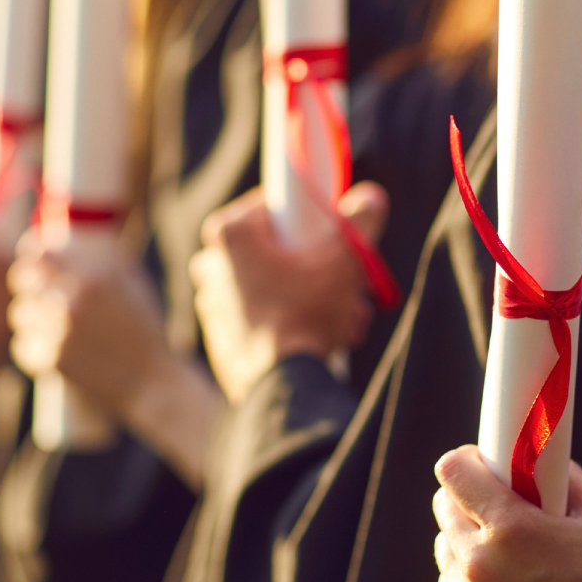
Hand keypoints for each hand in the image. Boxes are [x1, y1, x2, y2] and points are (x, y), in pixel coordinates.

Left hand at [7, 233, 168, 411]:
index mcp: (93, 278)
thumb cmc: (144, 329)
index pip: (40, 253)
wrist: (150, 382)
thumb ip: (101, 259)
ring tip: (50, 324)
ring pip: (20, 312)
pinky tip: (52, 347)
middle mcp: (72, 302)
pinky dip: (32, 345)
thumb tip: (66, 239)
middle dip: (28, 284)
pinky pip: (21, 344)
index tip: (35, 262)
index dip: (33, 255)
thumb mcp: (132, 283)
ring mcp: (59, 332)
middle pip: (23, 279)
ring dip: (30, 316)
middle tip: (36, 292)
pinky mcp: (51, 360)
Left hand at [188, 182, 388, 400]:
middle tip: (344, 280)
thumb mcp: (347, 260)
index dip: (307, 216)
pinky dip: (288, 319)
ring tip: (344, 316)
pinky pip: (259, 315)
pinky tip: (321, 336)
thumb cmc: (307, 314)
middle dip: (313, 264)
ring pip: (270, 284)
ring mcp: (211, 302)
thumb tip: (370, 197)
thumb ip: (362, 221)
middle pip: (274, 247)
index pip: (272, 204)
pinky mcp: (219, 334)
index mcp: (231, 234)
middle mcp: (211, 264)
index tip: (330, 232)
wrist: (283, 384)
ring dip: (308, 295)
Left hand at [433, 445, 581, 581]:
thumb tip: (536, 455)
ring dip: (467, 544)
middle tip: (500, 509)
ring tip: (508, 556)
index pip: (453, 472)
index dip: (470, 463)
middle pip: (443, 509)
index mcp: (513, 530)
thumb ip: (563, 478)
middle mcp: (480, 566)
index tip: (483, 465)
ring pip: (445, 550)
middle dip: (469, 503)